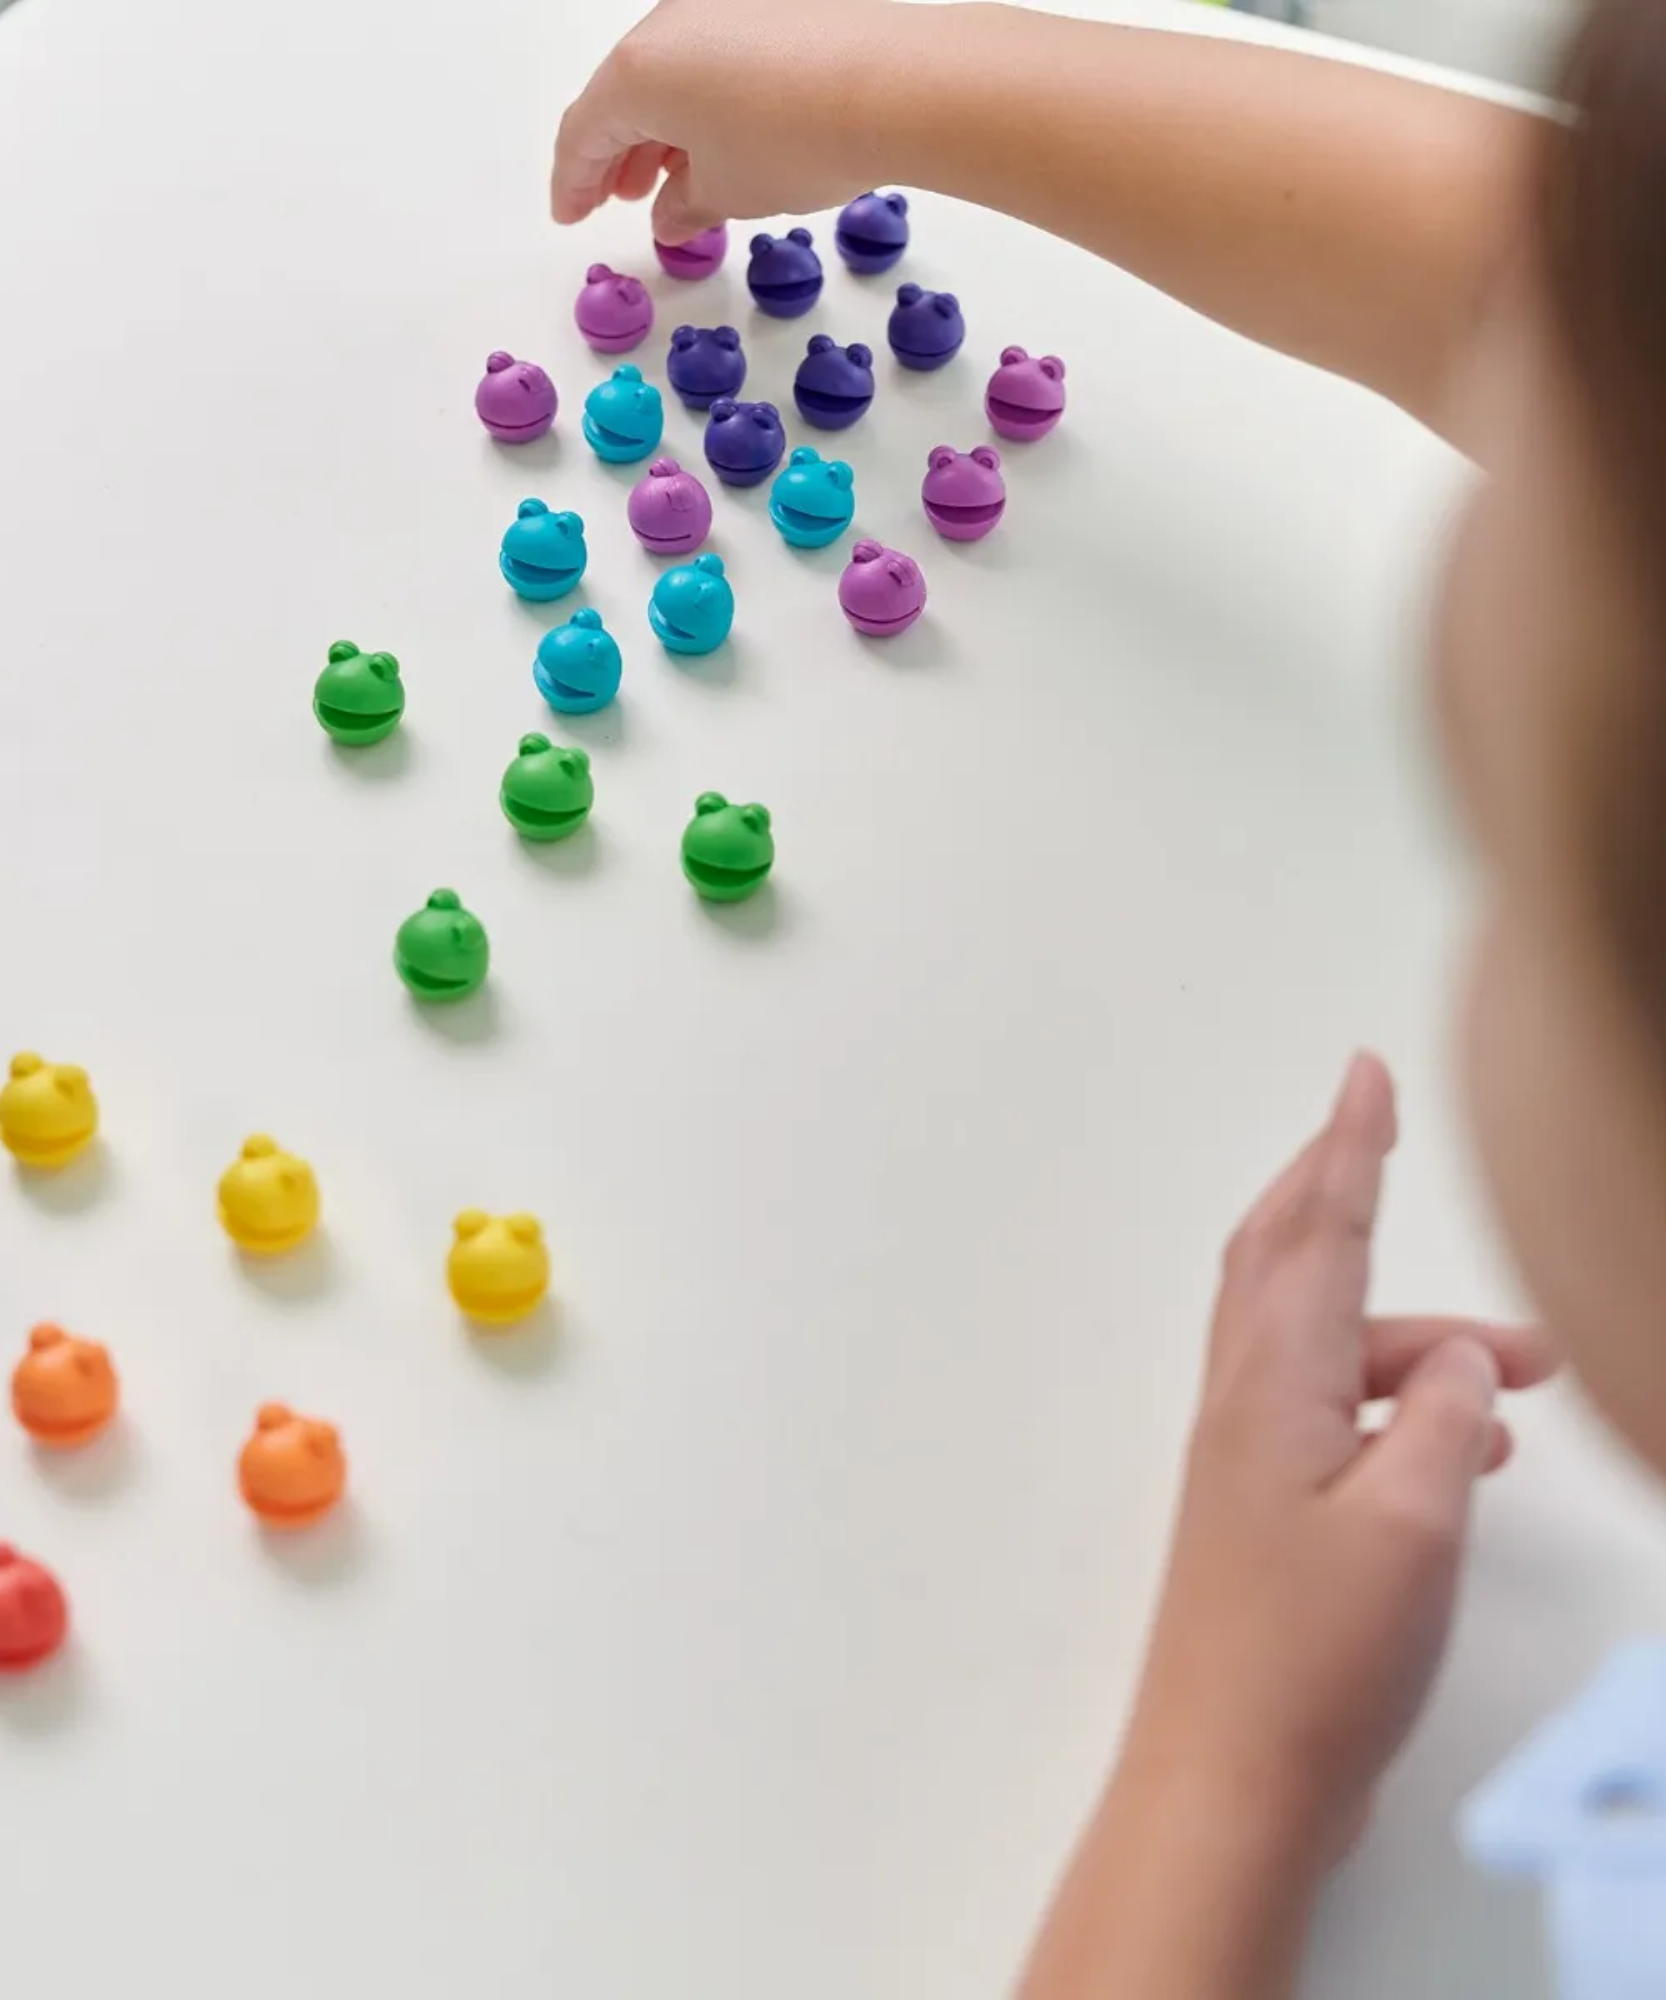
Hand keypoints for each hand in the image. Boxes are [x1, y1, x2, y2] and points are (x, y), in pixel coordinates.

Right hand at [552, 0, 903, 241]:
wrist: (895, 84)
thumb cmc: (796, 139)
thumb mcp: (729, 192)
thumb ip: (686, 206)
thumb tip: (672, 213)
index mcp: (638, 71)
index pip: (583, 132)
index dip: (573, 182)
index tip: (570, 214)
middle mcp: (669, 24)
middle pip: (623, 95)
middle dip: (617, 154)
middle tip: (619, 199)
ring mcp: (720, 5)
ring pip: (671, 74)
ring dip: (663, 130)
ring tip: (676, 179)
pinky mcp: (768, 5)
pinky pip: (714, 57)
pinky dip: (705, 103)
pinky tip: (725, 142)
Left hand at [1119, 1053, 1556, 1870]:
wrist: (1231, 1776)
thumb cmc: (1314, 1655)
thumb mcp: (1415, 1525)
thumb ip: (1446, 1421)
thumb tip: (1462, 1359)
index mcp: (1276, 1383)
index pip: (1317, 1231)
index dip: (1349, 1145)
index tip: (1365, 1071)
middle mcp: (1247, 1402)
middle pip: (1284, 1257)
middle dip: (1336, 1188)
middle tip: (1380, 1132)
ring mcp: (1248, 1458)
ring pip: (1327, 1343)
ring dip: (1419, 1336)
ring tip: (1531, 1369)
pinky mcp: (1264, 1513)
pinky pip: (1334, 1413)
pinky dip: (1401, 1403)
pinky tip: (1469, 1446)